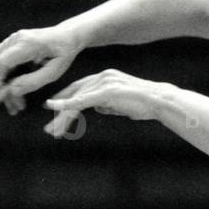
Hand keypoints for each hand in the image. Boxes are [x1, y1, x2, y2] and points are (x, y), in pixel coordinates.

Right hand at [0, 27, 80, 113]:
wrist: (68, 35)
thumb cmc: (64, 52)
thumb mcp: (55, 70)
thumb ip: (34, 81)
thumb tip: (12, 91)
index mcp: (27, 44)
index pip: (1, 62)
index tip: (2, 97)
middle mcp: (16, 39)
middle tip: (9, 107)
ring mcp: (12, 40)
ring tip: (7, 104)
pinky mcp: (11, 44)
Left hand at [43, 69, 169, 137]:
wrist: (159, 101)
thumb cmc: (143, 104)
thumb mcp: (120, 103)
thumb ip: (107, 103)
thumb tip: (97, 108)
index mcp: (105, 77)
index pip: (80, 87)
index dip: (65, 98)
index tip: (52, 109)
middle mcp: (102, 76)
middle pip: (74, 93)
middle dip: (59, 110)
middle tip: (49, 127)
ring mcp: (104, 82)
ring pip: (77, 99)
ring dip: (62, 116)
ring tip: (53, 131)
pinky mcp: (107, 91)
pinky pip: (83, 99)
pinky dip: (68, 105)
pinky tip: (56, 110)